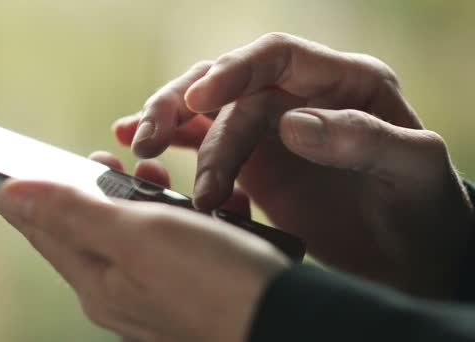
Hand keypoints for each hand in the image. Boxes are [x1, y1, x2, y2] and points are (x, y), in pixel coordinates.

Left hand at [0, 152, 288, 341]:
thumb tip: (9, 193)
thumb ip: (72, 213)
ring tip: (158, 176)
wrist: (285, 319)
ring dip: (142, 198)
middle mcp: (120, 290)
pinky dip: (180, 219)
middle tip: (101, 157)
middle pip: (86, 230)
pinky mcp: (188, 287)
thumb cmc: (210, 278)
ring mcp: (154, 292)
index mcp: (97, 279)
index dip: (18, 196)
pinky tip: (204, 209)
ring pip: (132, 234)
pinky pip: (171, 245)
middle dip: (92, 188)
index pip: (42, 230)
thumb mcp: (137, 235)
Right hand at [113, 33, 473, 297]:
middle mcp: (299, 97)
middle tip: (154, 139)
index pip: (278, 56)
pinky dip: (175, 147)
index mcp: (344, 81)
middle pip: (229, 83)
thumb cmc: (422, 204)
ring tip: (145, 158)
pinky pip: (206, 145)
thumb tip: (292, 123)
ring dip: (172, 132)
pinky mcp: (254, 163)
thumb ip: (362, 139)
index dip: (235, 70)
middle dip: (184, 105)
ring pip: (208, 115)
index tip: (201, 99)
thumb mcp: (413, 167)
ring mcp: (272, 130)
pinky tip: (143, 150)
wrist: (409, 253)